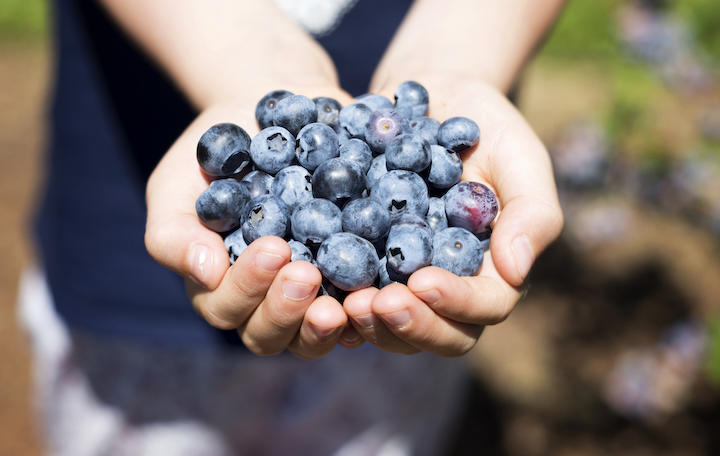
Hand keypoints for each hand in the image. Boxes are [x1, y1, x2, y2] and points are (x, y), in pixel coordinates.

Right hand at [145, 87, 364, 358]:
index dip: (248, 289)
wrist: (271, 111)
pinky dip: (376, 302)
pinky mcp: (357, 274)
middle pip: (274, 335)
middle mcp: (269, 301)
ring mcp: (315, 293)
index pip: (229, 310)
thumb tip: (205, 274)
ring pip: (320, 332)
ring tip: (348, 298)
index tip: (272, 247)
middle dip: (288, 309)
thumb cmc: (214, 152)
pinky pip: (366, 302)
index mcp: (223, 289)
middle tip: (306, 272)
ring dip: (330, 322)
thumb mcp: (176, 185)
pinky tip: (388, 285)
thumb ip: (174, 234)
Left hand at [343, 78, 563, 355]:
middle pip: (437, 333)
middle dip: (406, 324)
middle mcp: (449, 285)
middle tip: (374, 303)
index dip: (455, 303)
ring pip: (391, 325)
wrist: (431, 100)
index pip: (484, 307)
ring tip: (342, 302)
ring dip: (368, 322)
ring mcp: (404, 278)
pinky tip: (312, 280)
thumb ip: (531, 214)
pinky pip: (351, 292)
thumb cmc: (487, 128)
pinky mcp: (365, 260)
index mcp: (492, 270)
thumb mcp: (518, 158)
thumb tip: (516, 271)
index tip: (423, 281)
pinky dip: (334, 295)